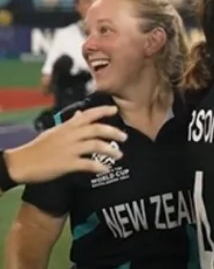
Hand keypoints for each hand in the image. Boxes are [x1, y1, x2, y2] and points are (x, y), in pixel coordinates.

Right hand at [5, 106, 127, 183]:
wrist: (22, 163)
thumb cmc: (38, 147)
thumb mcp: (54, 131)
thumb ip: (70, 123)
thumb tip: (81, 113)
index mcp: (67, 126)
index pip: (88, 114)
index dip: (103, 110)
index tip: (115, 109)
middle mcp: (70, 135)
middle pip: (97, 129)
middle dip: (114, 132)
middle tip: (125, 137)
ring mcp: (70, 149)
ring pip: (96, 145)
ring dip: (111, 150)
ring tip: (119, 155)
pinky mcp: (67, 164)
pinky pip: (88, 164)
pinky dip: (99, 167)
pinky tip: (106, 169)